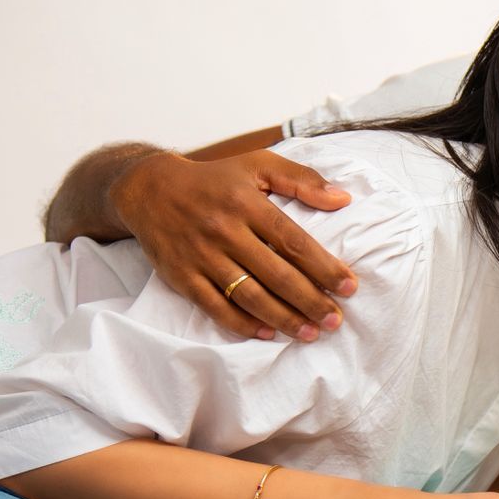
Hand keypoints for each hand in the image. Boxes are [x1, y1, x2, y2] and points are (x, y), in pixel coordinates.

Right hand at [110, 148, 357, 340]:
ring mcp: (201, 256)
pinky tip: (267, 333)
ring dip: (282, 318)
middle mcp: (224, 231)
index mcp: (246, 203)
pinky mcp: (182, 277)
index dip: (324, 267)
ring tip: (310, 333)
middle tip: (335, 320)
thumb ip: (301, 179)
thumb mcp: (257, 165)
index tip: (349, 286)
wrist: (149, 189)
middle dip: (310, 301)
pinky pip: (215, 307)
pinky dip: (242, 324)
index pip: (293, 241)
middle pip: (276, 274)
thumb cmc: (214, 178)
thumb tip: (342, 198)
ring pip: (248, 295)